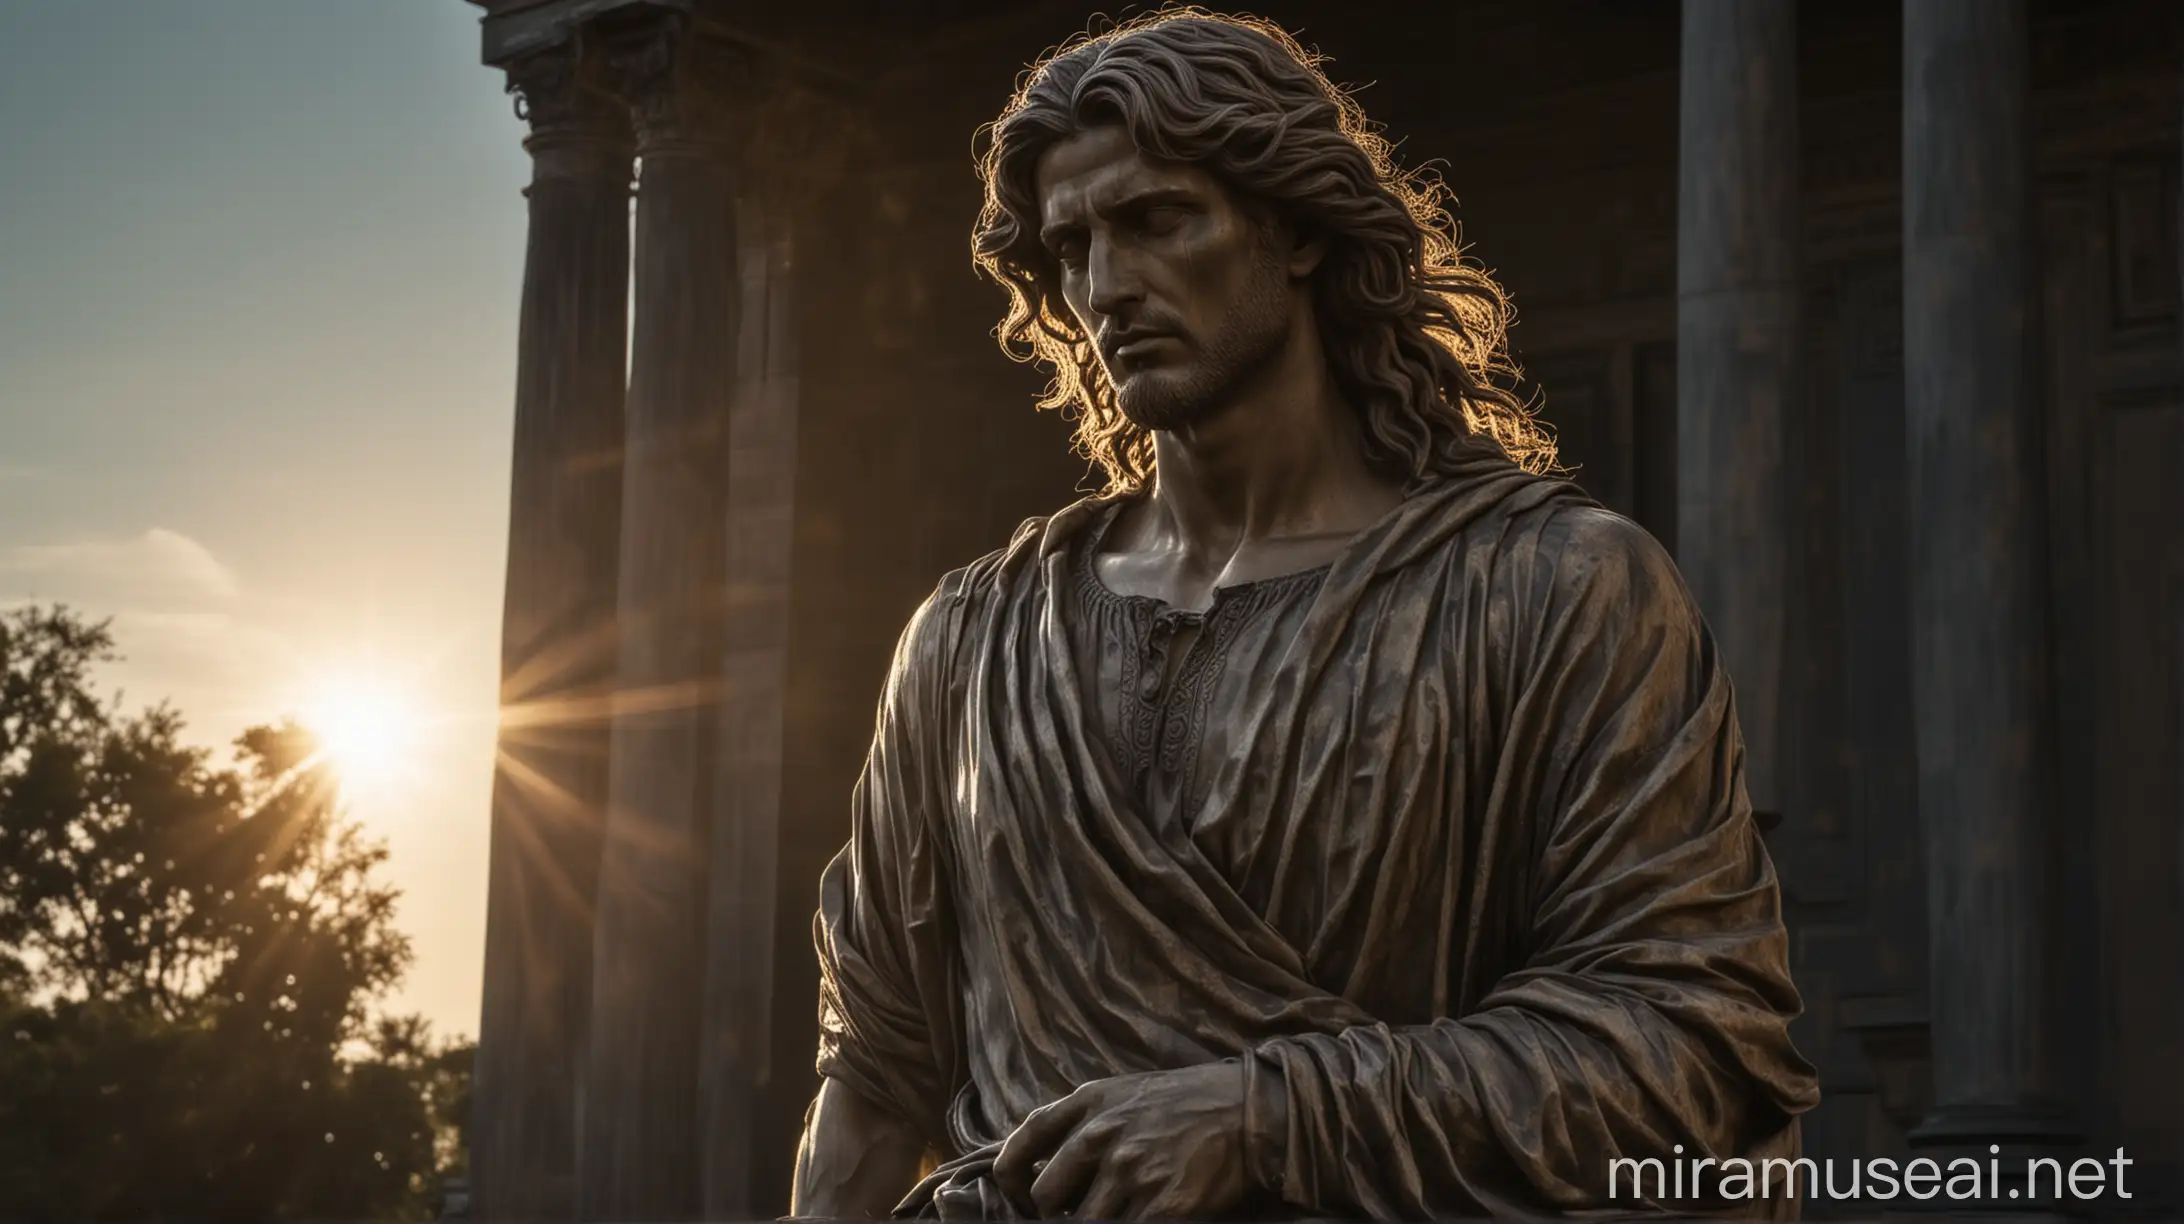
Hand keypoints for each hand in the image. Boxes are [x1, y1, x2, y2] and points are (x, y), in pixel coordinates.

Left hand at [991, 1061, 1250, 1219]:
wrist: (1250, 1111)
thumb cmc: (1187, 1103)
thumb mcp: (1125, 1092)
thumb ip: (1083, 1121)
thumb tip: (1042, 1168)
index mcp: (1089, 1102)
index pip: (1022, 1144)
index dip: (1011, 1181)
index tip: (1023, 1200)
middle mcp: (1103, 1134)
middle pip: (1046, 1196)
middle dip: (1054, 1215)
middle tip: (1076, 1215)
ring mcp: (1131, 1170)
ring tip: (1117, 1212)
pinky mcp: (1163, 1203)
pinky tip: (1143, 1219)